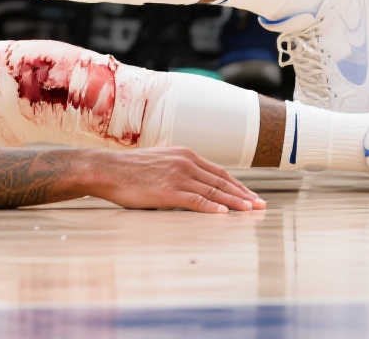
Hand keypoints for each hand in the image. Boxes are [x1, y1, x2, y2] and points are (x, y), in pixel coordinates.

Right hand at [77, 147, 265, 213]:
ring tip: (250, 211)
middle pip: (221, 181)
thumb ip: (179, 168)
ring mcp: (177, 176)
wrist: (107, 169)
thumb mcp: (160, 161)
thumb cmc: (130, 169)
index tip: (251, 195)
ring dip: (234, 202)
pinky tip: (224, 214)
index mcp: (185, 154)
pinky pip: (195, 201)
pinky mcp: (168, 191)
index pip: (219, 172)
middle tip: (260, 205)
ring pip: (213, 191)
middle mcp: (185, 162)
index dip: (238, 185)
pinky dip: (212, 208)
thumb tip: (194, 182)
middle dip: (243, 194)